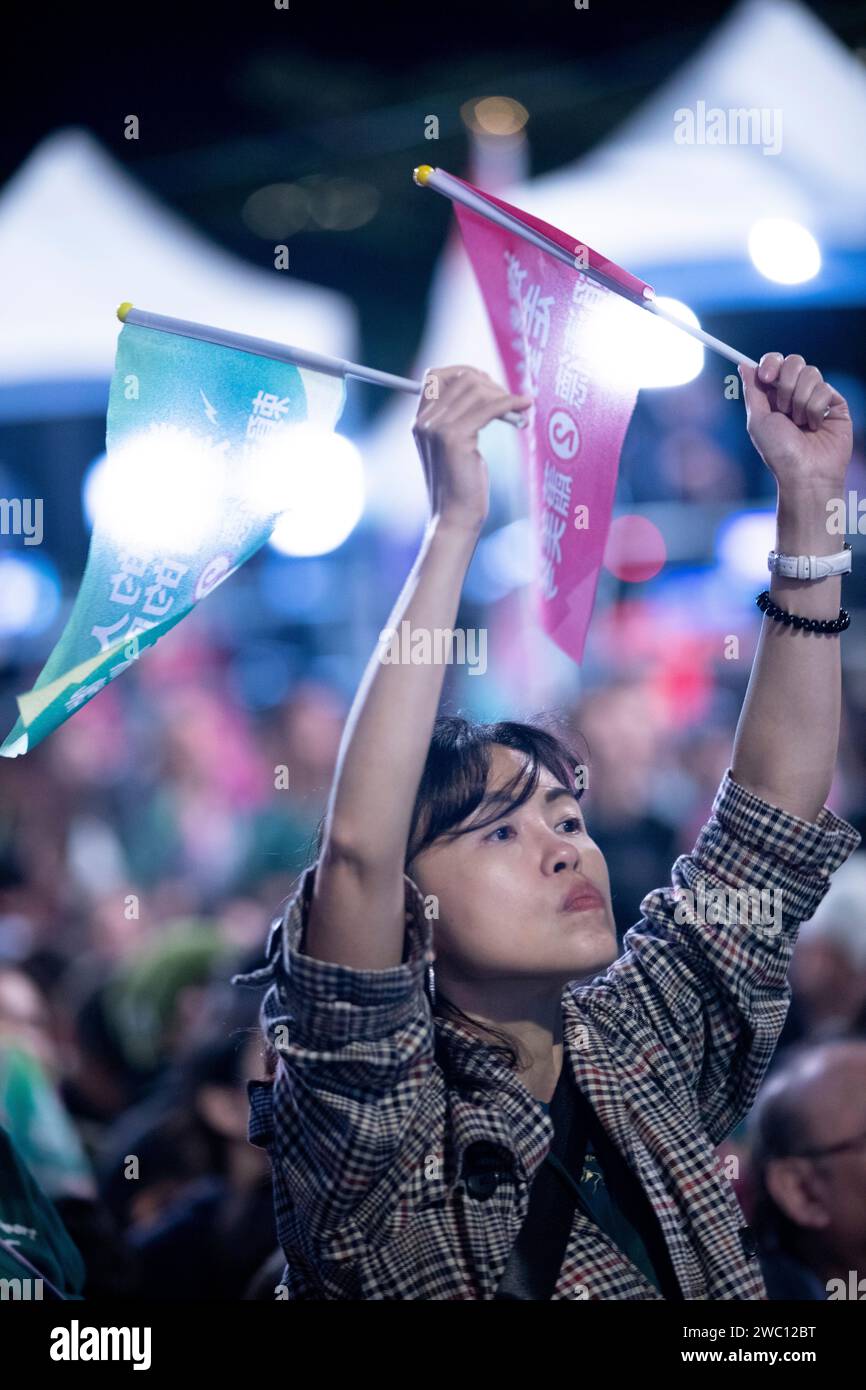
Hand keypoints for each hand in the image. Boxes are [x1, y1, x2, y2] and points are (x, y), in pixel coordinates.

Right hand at [412, 365, 531, 531]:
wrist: (456, 515)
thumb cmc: (461, 483)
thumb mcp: (456, 444)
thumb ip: (459, 418)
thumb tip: (487, 387)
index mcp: (420, 421)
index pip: (435, 376)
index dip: (466, 373)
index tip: (490, 387)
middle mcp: (424, 421)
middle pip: (461, 378)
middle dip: (491, 385)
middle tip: (510, 403)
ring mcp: (437, 428)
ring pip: (475, 389)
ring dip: (503, 395)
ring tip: (518, 411)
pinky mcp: (454, 438)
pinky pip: (488, 407)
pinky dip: (510, 403)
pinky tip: (525, 406)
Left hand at [739, 353, 852, 492]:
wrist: (805, 472)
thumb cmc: (779, 452)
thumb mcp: (757, 421)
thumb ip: (752, 391)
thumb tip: (743, 365)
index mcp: (774, 395)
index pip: (775, 363)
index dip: (771, 363)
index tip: (766, 376)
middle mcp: (795, 393)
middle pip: (794, 361)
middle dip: (786, 383)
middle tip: (783, 408)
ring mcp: (816, 397)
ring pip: (811, 373)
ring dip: (799, 401)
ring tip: (800, 423)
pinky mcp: (835, 404)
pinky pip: (825, 389)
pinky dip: (815, 409)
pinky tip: (815, 426)